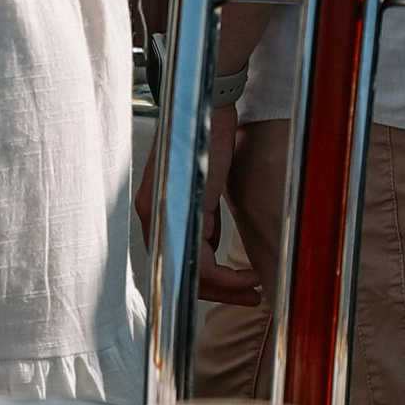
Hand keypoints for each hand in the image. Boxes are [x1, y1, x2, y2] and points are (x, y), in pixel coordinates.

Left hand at [135, 100, 262, 305]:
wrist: (209, 107)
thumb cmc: (208, 142)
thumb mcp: (205, 190)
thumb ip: (205, 219)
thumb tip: (214, 249)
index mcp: (155, 212)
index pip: (177, 261)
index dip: (207, 283)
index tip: (237, 289)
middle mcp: (152, 217)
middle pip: (182, 272)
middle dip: (219, 292)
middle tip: (248, 297)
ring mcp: (163, 216)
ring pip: (193, 272)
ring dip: (226, 287)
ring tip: (253, 287)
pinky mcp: (181, 213)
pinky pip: (202, 262)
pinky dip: (225, 276)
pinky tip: (246, 276)